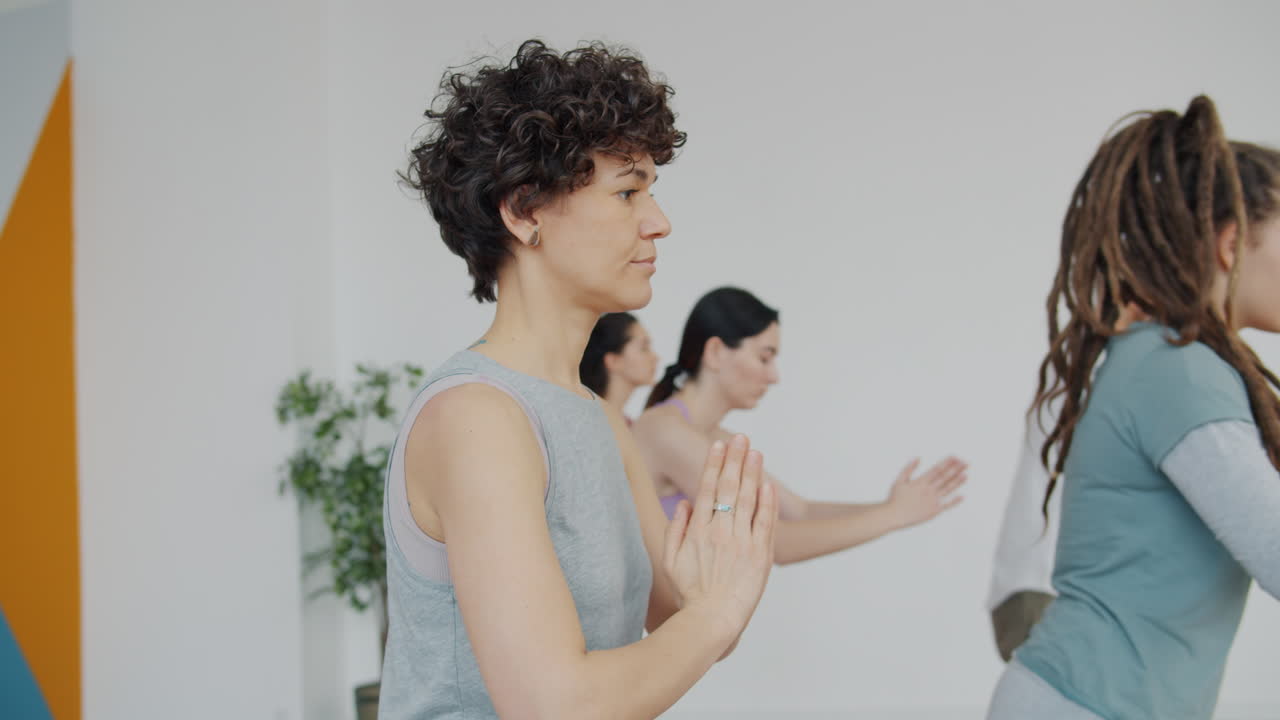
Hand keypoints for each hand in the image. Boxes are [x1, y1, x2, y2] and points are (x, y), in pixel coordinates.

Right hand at [662, 434, 777, 639]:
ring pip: (749, 499)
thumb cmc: (689, 593)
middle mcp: (720, 531)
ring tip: (756, 452)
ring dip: (752, 473)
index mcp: (698, 530)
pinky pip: (765, 522)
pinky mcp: (760, 554)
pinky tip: (768, 484)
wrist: (712, 619)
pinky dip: (767, 502)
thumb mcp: (670, 560)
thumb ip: (675, 529)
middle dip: (736, 459)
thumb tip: (686, 503)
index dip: (715, 464)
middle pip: (730, 487)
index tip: (720, 445)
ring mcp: (742, 542)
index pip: (708, 488)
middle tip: (742, 438)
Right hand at [884, 456, 966, 528]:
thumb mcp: (898, 480)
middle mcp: (929, 490)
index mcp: (921, 482)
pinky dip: (955, 501)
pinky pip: (947, 505)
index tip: (955, 457)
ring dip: (957, 481)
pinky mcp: (934, 511)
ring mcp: (932, 500)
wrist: (894, 515)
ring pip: (948, 489)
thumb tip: (918, 458)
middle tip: (965, 463)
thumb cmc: (895, 499)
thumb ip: (908, 468)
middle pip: (945, 477)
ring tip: (966, 474)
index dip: (947, 463)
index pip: (937, 470)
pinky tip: (962, 496)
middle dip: (956, 469)